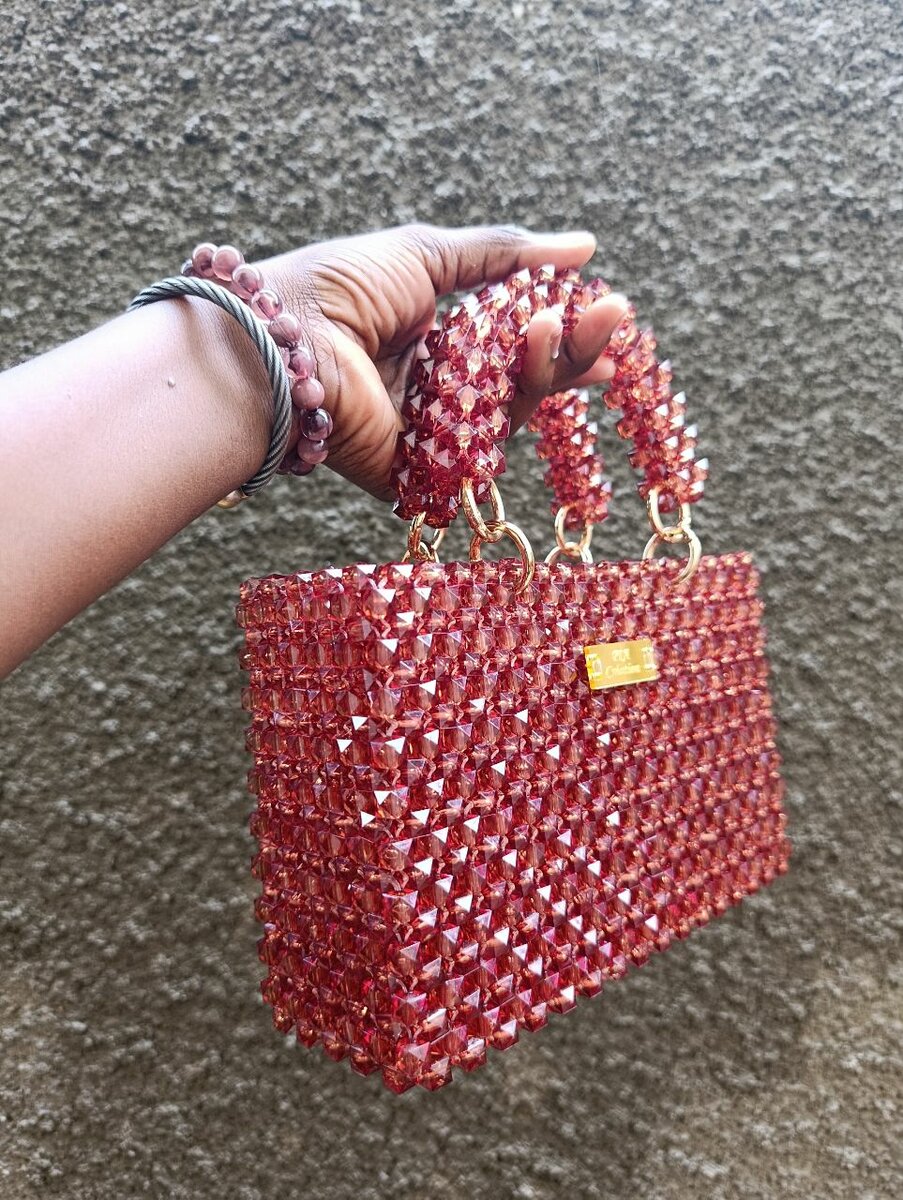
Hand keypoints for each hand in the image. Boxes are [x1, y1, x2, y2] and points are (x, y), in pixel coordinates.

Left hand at [260, 224, 627, 500]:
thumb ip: (505, 254)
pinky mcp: (422, 473)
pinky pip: (485, 447)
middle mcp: (434, 390)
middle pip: (520, 380)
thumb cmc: (337, 287)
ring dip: (551, 366)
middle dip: (571, 349)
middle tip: (617, 319)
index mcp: (429, 340)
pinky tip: (539, 358)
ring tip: (571, 325)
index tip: (605, 310)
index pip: (509, 341)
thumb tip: (584, 245)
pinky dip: (516, 405)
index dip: (558, 328)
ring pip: (512, 411)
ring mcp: (430, 433)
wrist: (283, 339)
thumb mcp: (426, 254)